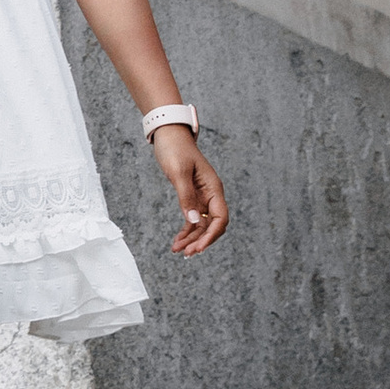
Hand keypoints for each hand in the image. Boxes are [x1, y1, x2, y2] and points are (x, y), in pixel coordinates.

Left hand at [152, 126, 228, 253]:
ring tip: (178, 251)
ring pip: (201, 225)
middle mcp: (211, 194)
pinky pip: (192, 219)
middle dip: (200, 241)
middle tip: (185, 253)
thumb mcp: (179, 172)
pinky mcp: (191, 197)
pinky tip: (177, 241)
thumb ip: (186, 196)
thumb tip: (193, 221)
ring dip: (191, 239)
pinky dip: (186, 231)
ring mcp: (202, 197)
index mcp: (213, 188)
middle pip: (212, 225)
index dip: (211, 235)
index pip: (220, 218)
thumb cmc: (175, 149)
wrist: (169, 135)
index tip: (198, 247)